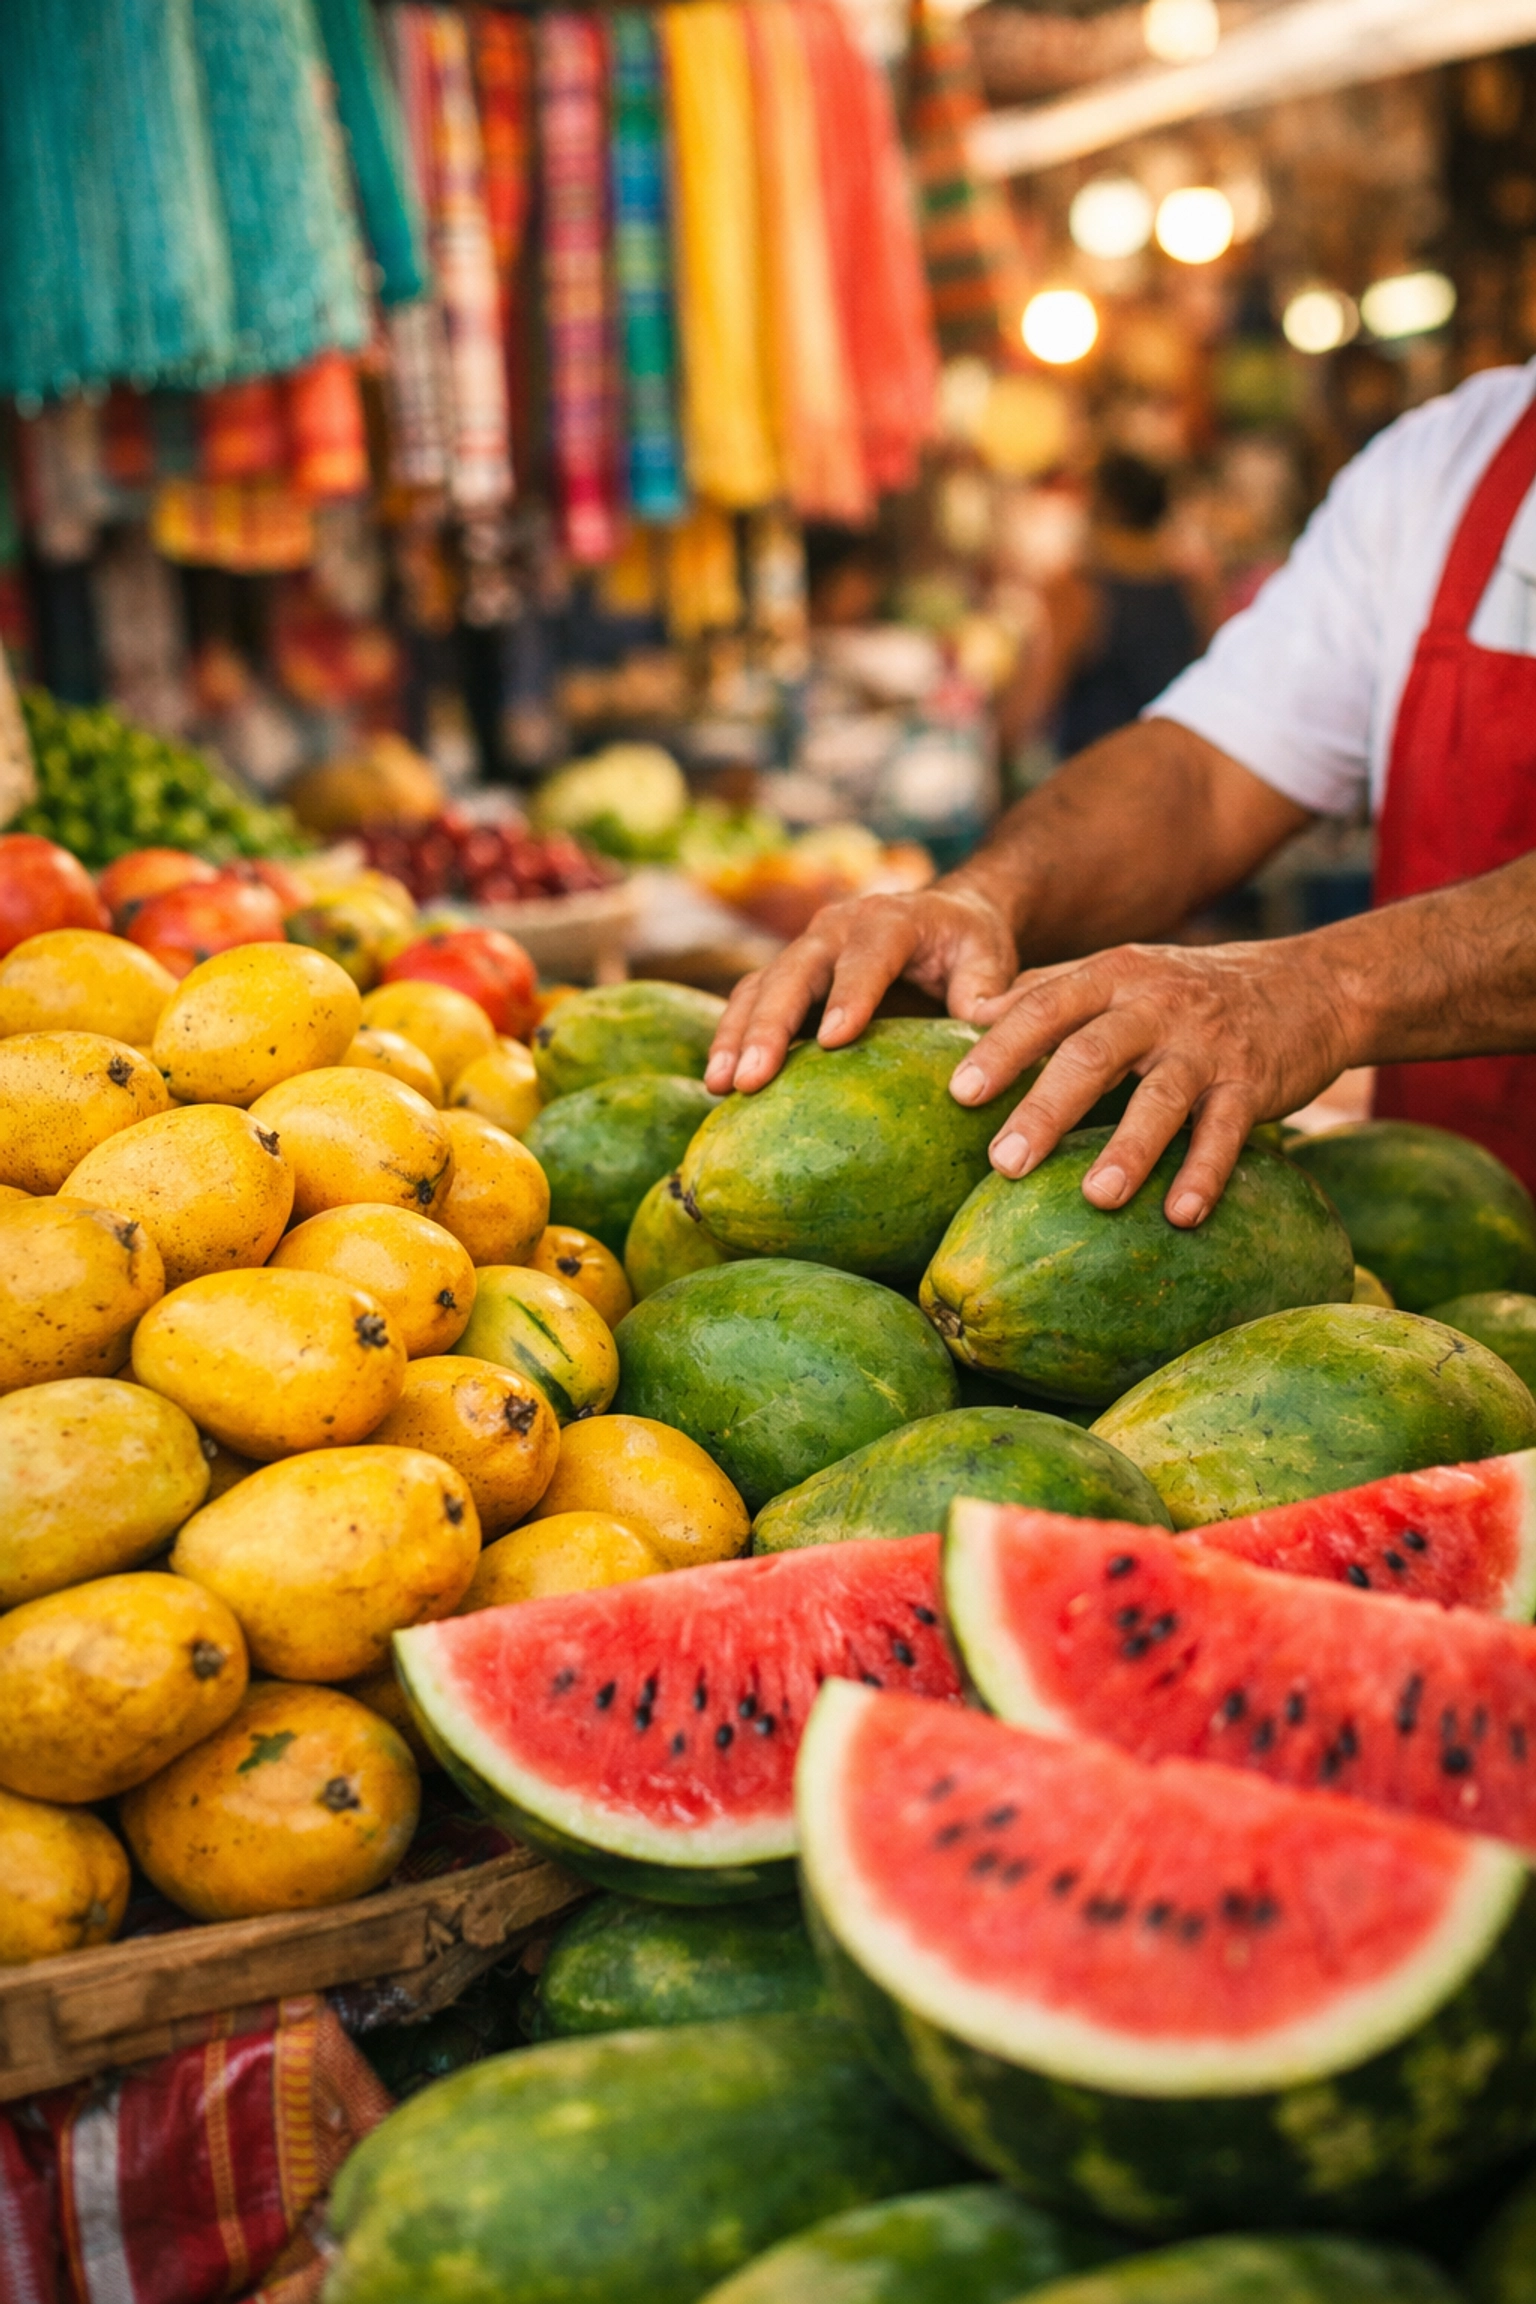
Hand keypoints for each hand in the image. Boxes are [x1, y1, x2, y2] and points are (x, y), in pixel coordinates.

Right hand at [705, 883, 1017, 1092]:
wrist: (941, 917)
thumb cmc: (967, 946)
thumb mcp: (988, 960)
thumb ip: (985, 993)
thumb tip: (982, 1034)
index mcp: (892, 920)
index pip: (868, 956)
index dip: (851, 994)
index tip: (835, 1039)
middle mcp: (838, 927)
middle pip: (796, 971)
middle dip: (771, 1025)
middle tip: (751, 1078)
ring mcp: (806, 949)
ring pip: (760, 986)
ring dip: (736, 1035)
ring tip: (720, 1086)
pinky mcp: (788, 973)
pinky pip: (750, 1000)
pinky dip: (730, 1037)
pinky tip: (718, 1083)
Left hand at [949, 937, 1359, 1226]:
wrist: (1310, 984)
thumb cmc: (1187, 992)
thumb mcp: (1121, 973)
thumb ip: (1052, 993)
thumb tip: (970, 1016)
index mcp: (1112, 976)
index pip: (1046, 1007)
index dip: (1002, 1049)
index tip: (960, 1093)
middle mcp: (1156, 1004)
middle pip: (1093, 1054)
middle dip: (1045, 1109)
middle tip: (1003, 1163)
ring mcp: (1207, 1045)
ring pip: (1162, 1096)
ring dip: (1129, 1149)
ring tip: (1095, 1198)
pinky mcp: (1253, 1082)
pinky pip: (1227, 1130)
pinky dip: (1205, 1173)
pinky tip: (1181, 1216)